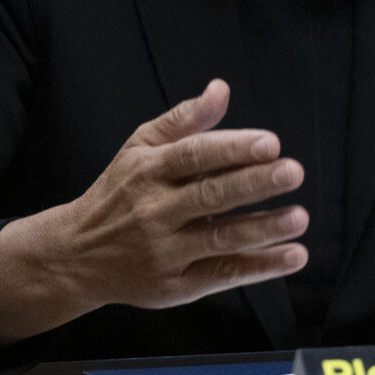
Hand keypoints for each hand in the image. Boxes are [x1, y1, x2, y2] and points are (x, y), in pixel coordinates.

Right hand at [0, 80, 307, 357]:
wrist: (75, 255)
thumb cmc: (119, 194)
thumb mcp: (140, 148)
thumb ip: (184, 120)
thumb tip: (220, 88)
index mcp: (148, 170)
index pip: (193, 155)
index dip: (232, 148)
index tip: (270, 143)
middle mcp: (154, 211)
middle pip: (209, 196)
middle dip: (253, 184)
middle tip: (292, 171)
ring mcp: (164, 251)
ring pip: (219, 238)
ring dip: (263, 229)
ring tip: (299, 217)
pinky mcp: (174, 286)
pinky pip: (222, 274)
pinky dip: (259, 268)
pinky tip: (292, 256)